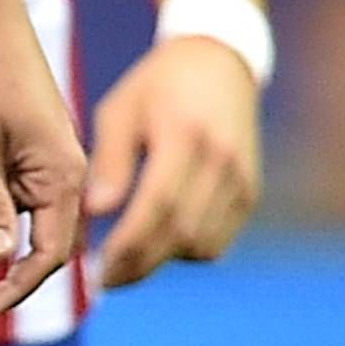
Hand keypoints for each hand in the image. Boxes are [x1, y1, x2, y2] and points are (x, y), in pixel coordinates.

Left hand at [85, 35, 262, 288]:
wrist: (218, 64)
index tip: (97, 272)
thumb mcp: (120, 110)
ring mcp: (243, 181)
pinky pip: (218, 240)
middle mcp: (222, 163)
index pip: (158, 207)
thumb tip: (94, 212)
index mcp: (186, 137)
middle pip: (182, 234)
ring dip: (163, 260)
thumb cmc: (156, 86)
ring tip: (124, 260)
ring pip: (202, 245)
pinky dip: (186, 250)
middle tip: (105, 281)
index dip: (128, 246)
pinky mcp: (250, 193)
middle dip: (141, 265)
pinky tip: (157, 242)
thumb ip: (110, 161)